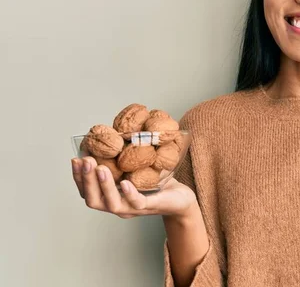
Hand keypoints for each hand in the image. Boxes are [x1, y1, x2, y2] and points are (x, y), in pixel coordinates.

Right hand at [71, 156, 197, 218]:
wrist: (180, 199)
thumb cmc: (156, 183)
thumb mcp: (135, 169)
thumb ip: (122, 160)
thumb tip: (112, 134)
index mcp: (111, 196)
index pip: (87, 191)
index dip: (78, 177)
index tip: (75, 159)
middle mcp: (117, 206)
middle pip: (93, 199)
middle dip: (86, 180)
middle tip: (85, 161)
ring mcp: (132, 209)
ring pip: (111, 203)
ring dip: (103, 185)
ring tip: (100, 168)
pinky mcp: (149, 206)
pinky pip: (136, 203)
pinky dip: (128, 193)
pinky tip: (124, 182)